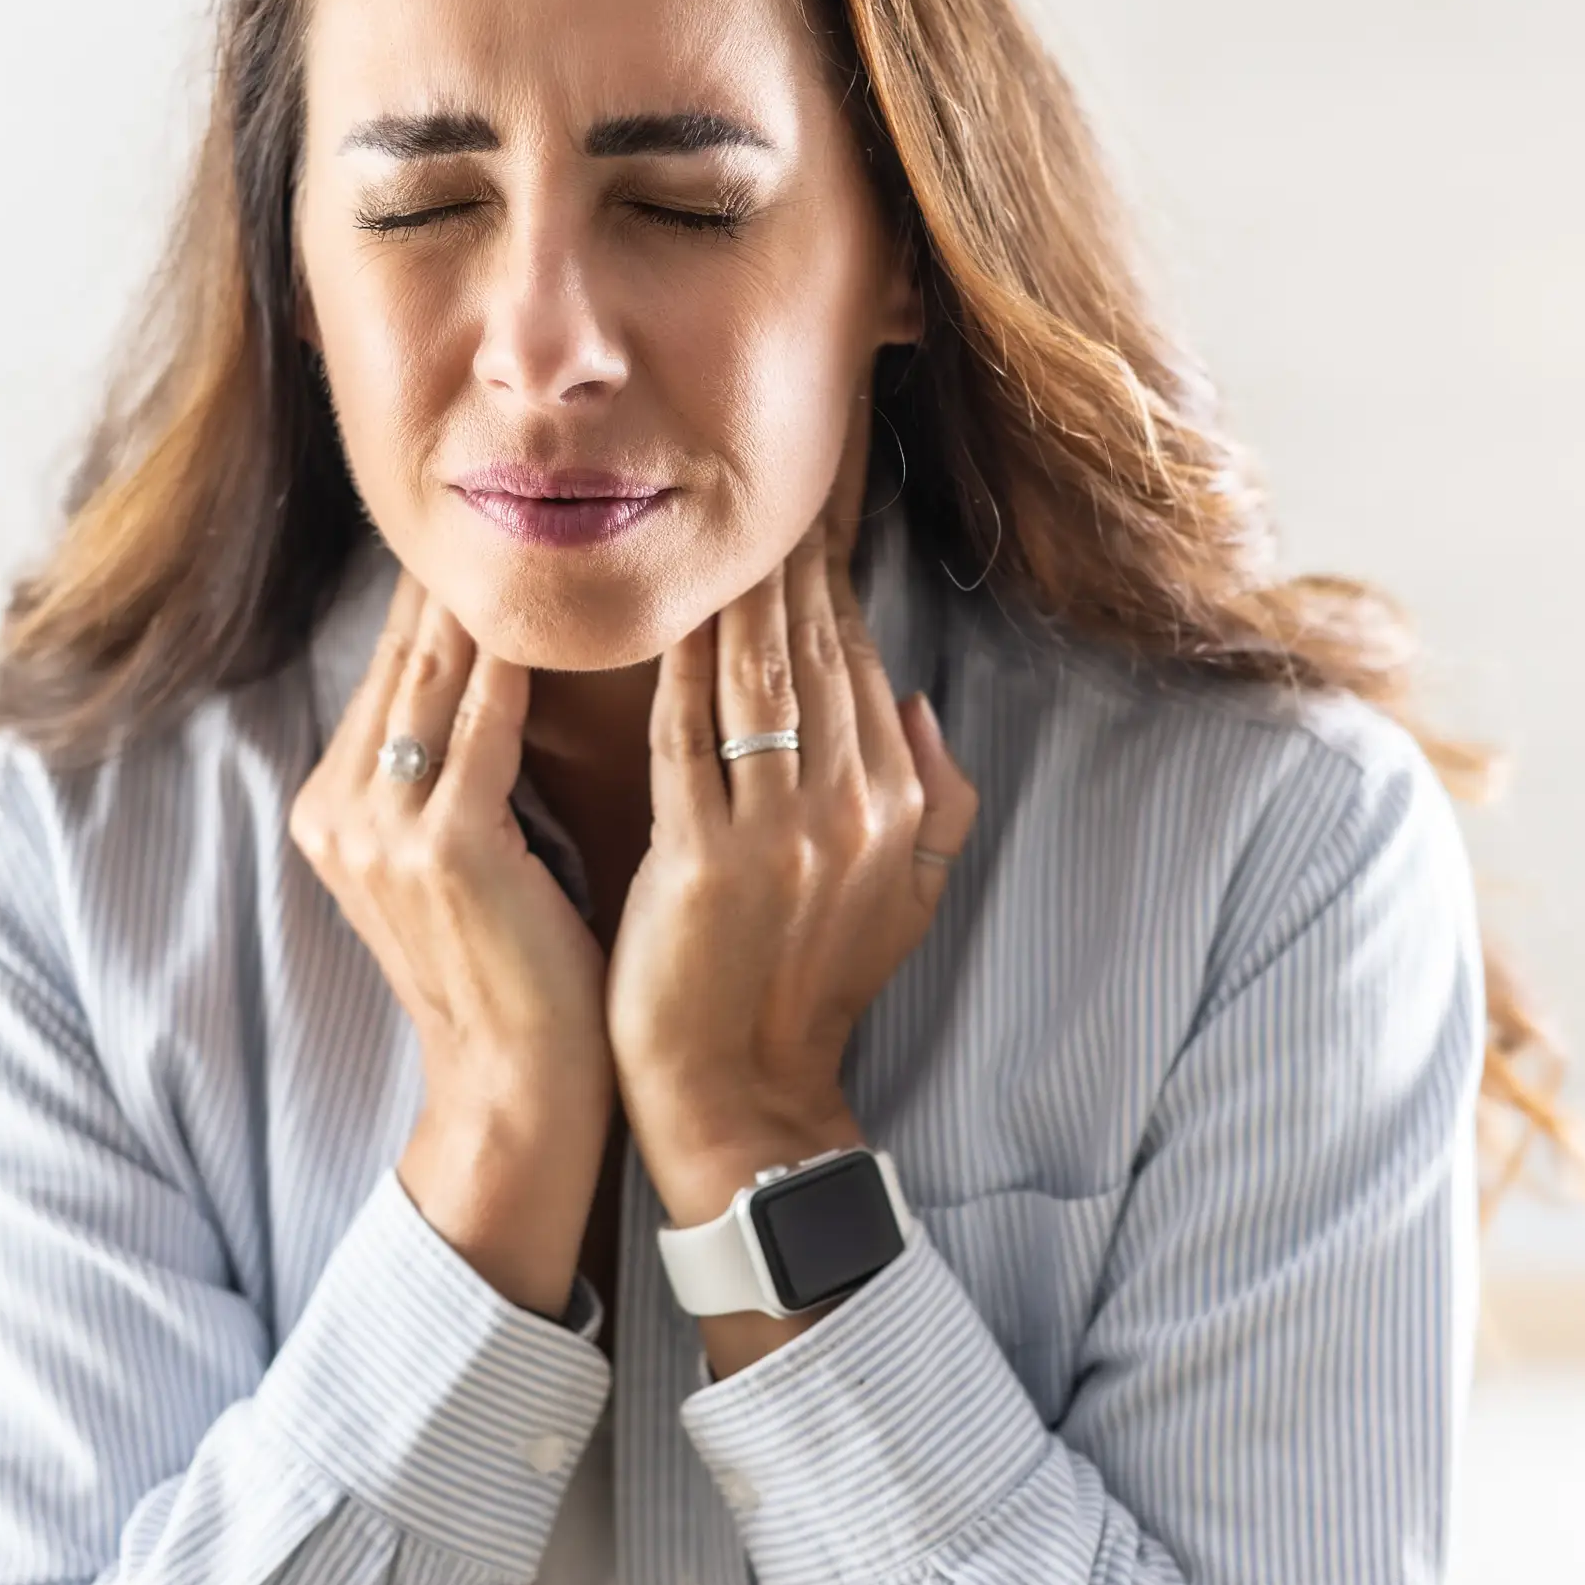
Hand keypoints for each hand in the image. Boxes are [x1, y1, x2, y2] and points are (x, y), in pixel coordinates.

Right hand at [288, 566, 612, 1318]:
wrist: (518, 1097)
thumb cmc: (527, 976)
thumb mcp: (476, 858)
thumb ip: (469, 766)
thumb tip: (516, 659)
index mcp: (339, 804)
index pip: (403, 656)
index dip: (464, 576)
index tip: (530, 500)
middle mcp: (339, 805)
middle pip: (414, 644)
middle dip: (487, 561)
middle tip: (555, 470)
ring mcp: (378, 825)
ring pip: (446, 666)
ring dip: (519, 586)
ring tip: (579, 507)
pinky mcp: (438, 847)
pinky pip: (486, 722)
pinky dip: (534, 657)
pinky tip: (582, 602)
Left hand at [609, 519, 977, 1366]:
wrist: (743, 1099)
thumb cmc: (810, 995)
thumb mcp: (909, 900)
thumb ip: (939, 800)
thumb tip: (920, 701)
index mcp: (897, 811)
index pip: (859, 665)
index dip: (826, 585)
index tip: (796, 519)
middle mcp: (849, 812)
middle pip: (810, 653)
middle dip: (779, 562)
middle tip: (744, 485)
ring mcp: (777, 836)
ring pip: (752, 677)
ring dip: (725, 592)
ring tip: (696, 521)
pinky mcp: (702, 860)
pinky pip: (683, 734)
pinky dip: (666, 665)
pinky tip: (645, 610)